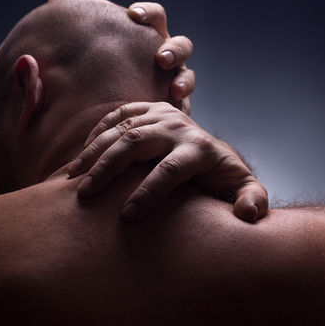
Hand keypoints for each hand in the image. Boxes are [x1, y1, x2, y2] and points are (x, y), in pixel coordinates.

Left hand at [48, 0, 195, 113]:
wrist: (111, 106)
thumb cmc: (103, 71)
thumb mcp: (93, 50)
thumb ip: (81, 28)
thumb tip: (55, 0)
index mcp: (148, 37)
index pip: (155, 16)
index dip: (148, 13)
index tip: (132, 14)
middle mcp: (166, 56)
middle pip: (181, 45)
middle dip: (174, 50)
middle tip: (160, 58)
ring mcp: (174, 80)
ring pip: (187, 76)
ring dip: (183, 80)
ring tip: (173, 89)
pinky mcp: (176, 105)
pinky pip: (184, 106)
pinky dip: (180, 108)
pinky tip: (171, 113)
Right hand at [67, 102, 268, 222]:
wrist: (210, 150)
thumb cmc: (223, 178)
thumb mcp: (243, 189)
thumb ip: (252, 200)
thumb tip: (248, 214)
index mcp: (201, 149)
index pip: (170, 170)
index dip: (148, 193)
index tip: (127, 216)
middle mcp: (179, 127)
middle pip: (137, 144)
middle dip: (109, 170)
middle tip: (85, 195)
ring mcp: (162, 115)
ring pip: (122, 129)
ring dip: (94, 153)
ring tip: (72, 178)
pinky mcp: (148, 109)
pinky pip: (118, 115)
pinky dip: (97, 133)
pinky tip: (81, 156)